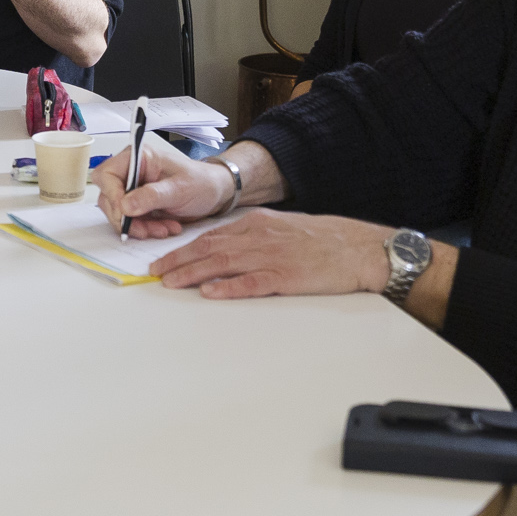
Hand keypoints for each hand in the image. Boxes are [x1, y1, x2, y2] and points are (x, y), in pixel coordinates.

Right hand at [93, 133, 235, 236]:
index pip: (107, 174)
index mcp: (138, 158)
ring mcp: (133, 190)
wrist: (215, 194)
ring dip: (137, 226)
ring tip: (163, 229)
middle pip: (108, 197)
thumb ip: (152, 196)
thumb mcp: (179, 189)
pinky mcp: (138, 206)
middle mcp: (131, 172)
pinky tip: (165, 228)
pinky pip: (130, 222)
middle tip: (146, 229)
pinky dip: (144, 229)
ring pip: (118, 213)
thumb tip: (124, 205)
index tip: (125, 212)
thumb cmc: (201, 182)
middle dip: (126, 217)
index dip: (111, 194)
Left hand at [147, 208, 395, 298]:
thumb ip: (256, 237)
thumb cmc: (326, 240)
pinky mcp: (287, 276)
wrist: (361, 248)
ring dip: (194, 273)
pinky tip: (210, 292)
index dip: (184, 249)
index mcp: (259, 224)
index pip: (212, 236)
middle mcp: (260, 237)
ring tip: (170, 282)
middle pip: (210, 248)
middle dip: (179, 261)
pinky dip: (228, 287)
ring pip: (224, 264)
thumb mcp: (285, 229)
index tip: (164, 260)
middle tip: (155, 274)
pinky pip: (252, 283)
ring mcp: (273, 256)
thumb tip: (226, 249)